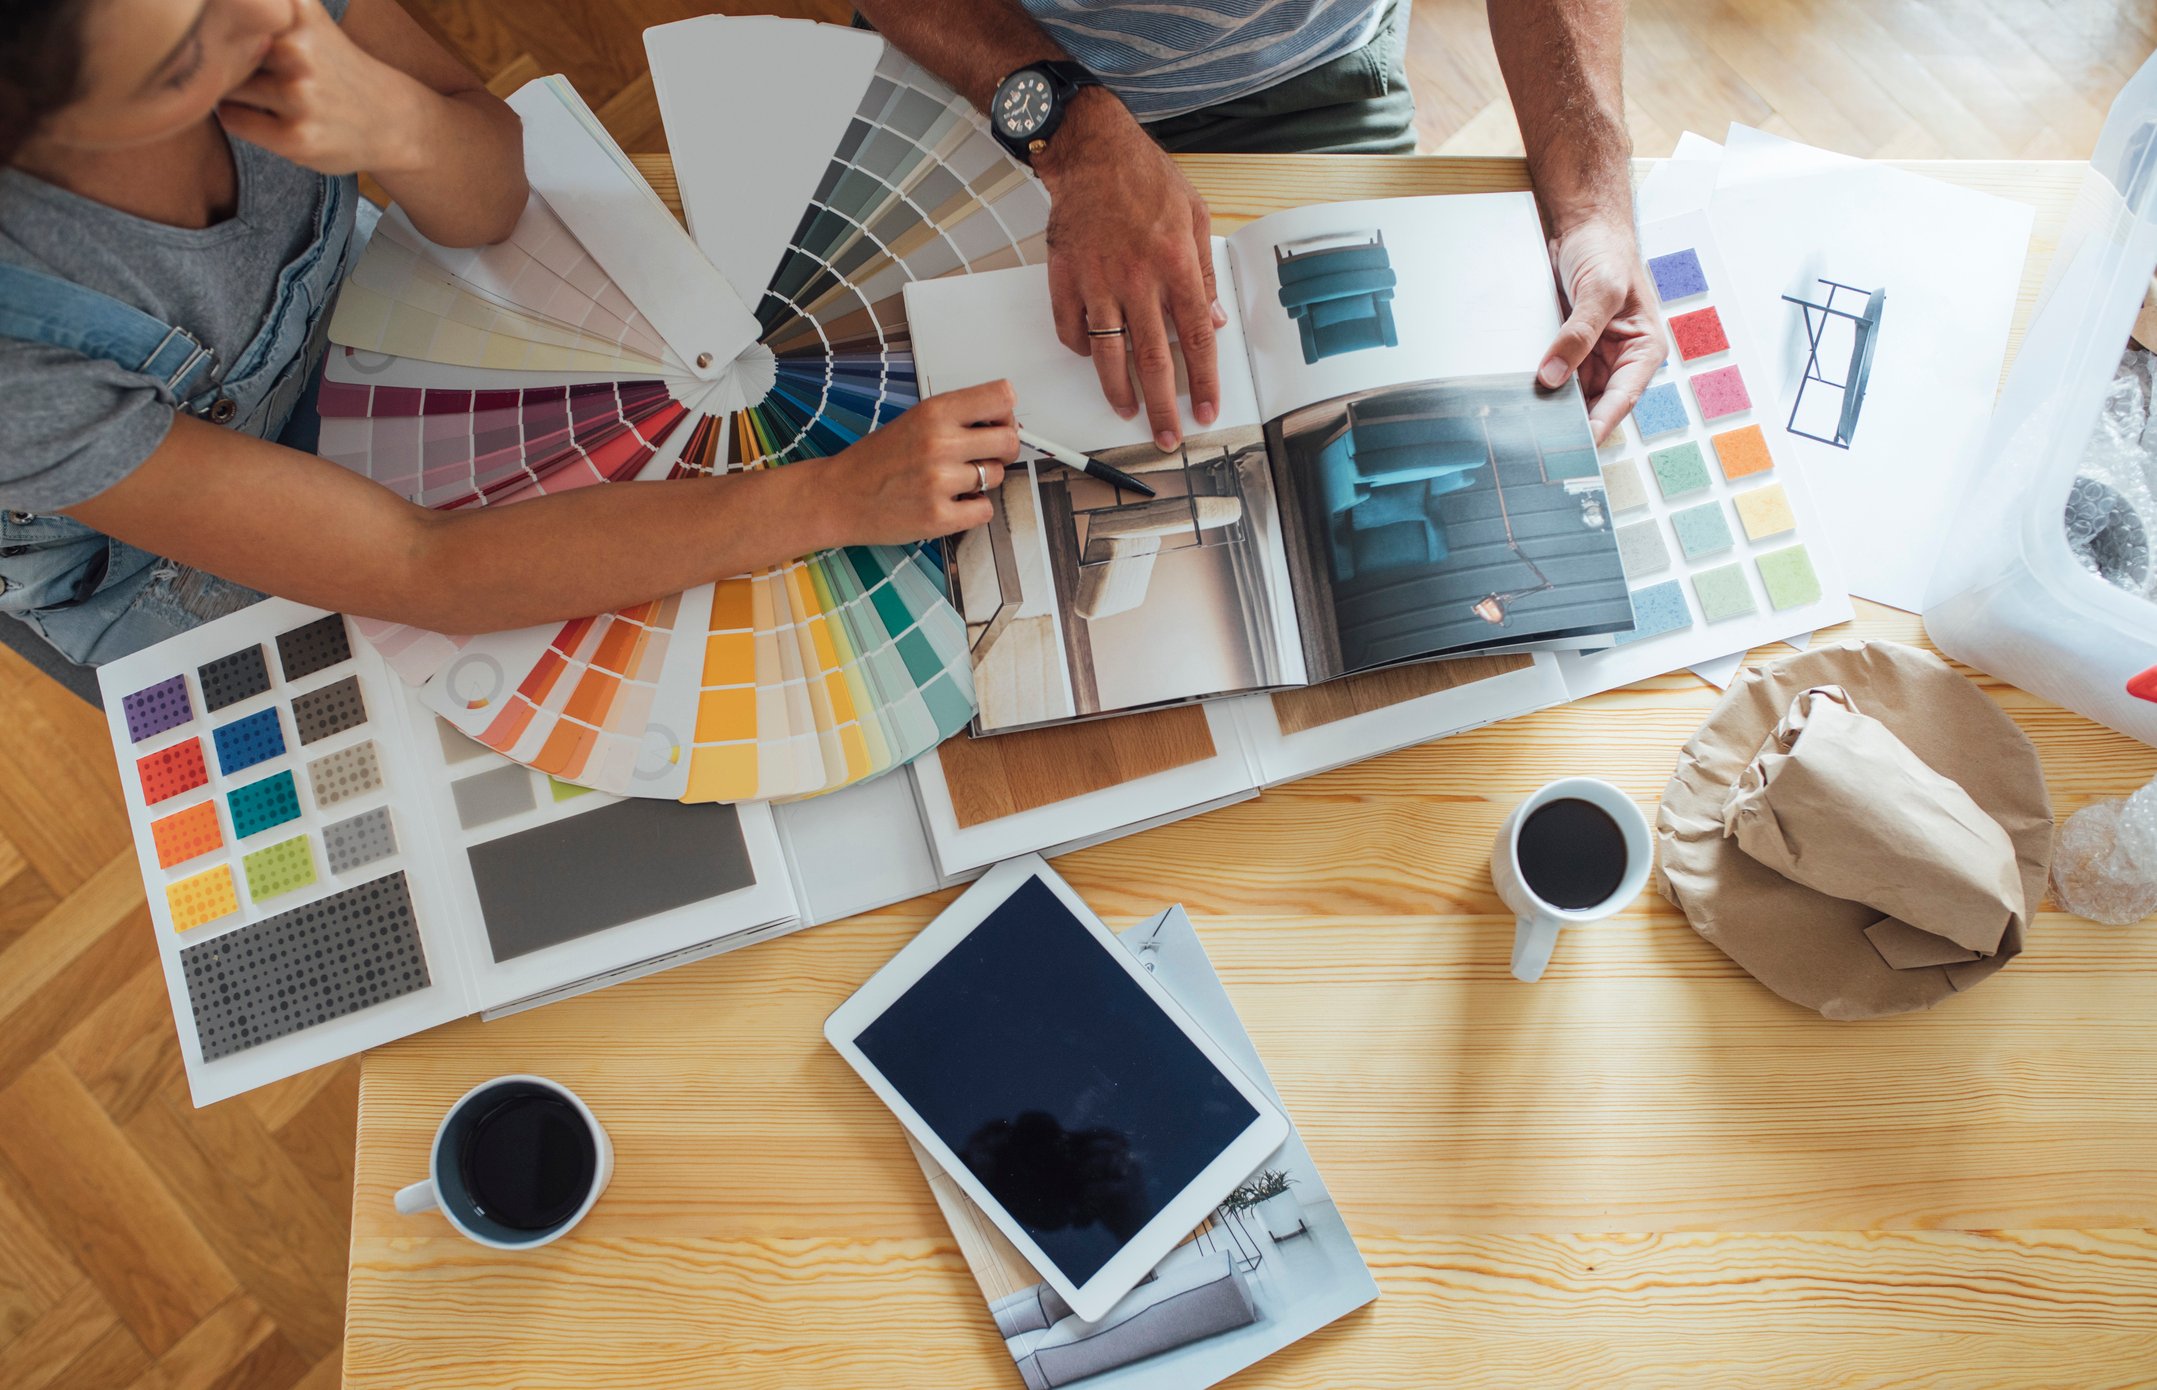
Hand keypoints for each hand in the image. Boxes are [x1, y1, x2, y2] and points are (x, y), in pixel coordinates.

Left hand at [214, 0, 429, 175]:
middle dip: (224, 56)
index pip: (233, 10)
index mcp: (299, 10)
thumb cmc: (333, 66)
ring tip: (265, 93)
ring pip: (224, 84)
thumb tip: (189, 13)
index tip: (214, 24)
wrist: (390, 120)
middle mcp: (299, 48)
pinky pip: (233, 119)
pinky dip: (239, 117)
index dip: (220, 21)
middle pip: (218, 46)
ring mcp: (299, 94)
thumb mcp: (304, 17)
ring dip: (232, 90)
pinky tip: (267, 115)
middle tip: (256, 69)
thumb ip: (260, 8)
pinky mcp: (295, 136)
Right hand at [814, 381, 1018, 545]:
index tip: (996, 423)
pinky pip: (985, 510)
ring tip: (951, 482)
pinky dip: (972, 509)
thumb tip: (1006, 422)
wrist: (837, 496)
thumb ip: (957, 418)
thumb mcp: (914, 420)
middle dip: (1002, 450)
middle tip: (982, 457)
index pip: (1002, 396)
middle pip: (1009, 441)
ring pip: (996, 477)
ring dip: (981, 482)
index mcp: (934, 412)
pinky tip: (949, 503)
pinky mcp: (939, 517)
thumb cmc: (876, 460)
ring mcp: (939, 482)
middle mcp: (939, 443)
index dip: (1006, 413)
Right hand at [1037, 92, 1225, 451]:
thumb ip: (1205, 273)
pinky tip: (1093, 357)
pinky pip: (1072, 329)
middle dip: (1163, 407)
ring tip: (1128, 412)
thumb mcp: (1196, 215)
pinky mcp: (1065, 278)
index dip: (1204, 381)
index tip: (1207, 410)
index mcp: (1177, 264)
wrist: (1091, 151)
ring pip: (1109, 354)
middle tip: (1167, 436)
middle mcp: (1139, 279)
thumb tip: (1216, 320)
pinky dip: (1082, 349)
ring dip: (1119, 391)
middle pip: (1154, 359)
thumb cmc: (1145, 178)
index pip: (1197, 338)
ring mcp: (1098, 281)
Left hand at [1538, 214, 1664, 444]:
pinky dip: (1537, 387)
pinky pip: (1552, 377)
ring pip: (1570, 396)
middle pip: (1593, 404)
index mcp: (1643, 350)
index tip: (1576, 445)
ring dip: (1550, 406)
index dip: (1599, 424)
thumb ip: (1579, 334)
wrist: (1584, 226)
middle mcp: (1619, 360)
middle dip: (1569, 420)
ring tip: (1523, 425)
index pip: (1622, 399)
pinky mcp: (1568, 351)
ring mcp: (1592, 358)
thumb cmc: (1607, 251)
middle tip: (1538, 440)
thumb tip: (1552, 376)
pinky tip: (1516, 398)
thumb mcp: (1600, 290)